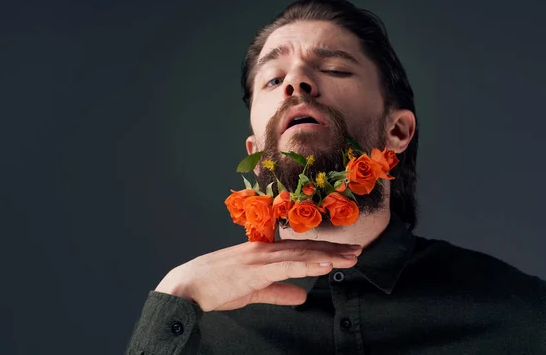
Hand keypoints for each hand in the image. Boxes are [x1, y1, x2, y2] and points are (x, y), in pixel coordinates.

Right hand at [155, 239, 361, 310]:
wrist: (187, 286)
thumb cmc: (216, 286)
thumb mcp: (254, 291)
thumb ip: (279, 292)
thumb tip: (303, 296)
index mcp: (264, 253)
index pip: (299, 250)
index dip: (324, 250)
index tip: (345, 253)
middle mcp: (265, 250)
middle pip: (305, 248)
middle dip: (333, 250)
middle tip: (358, 251)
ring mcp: (260, 258)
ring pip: (301, 254)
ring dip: (328, 255)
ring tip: (350, 257)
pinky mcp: (255, 270)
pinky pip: (287, 266)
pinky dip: (308, 264)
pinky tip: (326, 264)